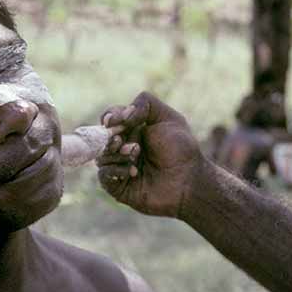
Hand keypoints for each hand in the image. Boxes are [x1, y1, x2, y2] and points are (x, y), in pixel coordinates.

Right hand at [97, 92, 205, 217]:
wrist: (189, 180)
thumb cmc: (181, 149)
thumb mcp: (168, 118)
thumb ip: (145, 104)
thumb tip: (121, 115)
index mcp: (133, 130)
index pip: (110, 119)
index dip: (110, 118)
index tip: (114, 121)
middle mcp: (124, 147)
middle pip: (102, 138)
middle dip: (111, 137)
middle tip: (122, 140)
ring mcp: (120, 167)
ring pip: (101, 157)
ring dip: (116, 154)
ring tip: (135, 154)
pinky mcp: (119, 186)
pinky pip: (104, 176)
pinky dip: (114, 170)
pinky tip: (132, 171)